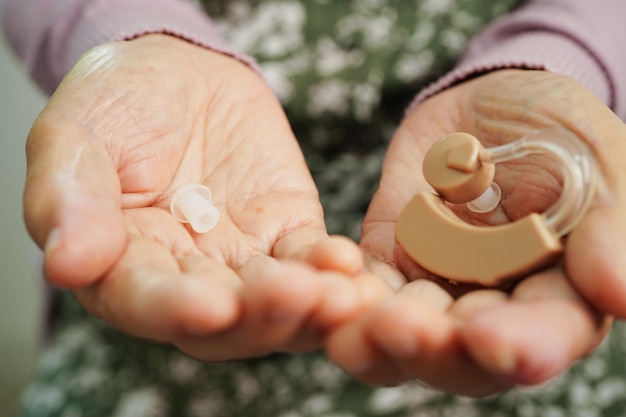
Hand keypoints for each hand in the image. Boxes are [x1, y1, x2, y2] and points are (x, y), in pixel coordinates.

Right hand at [23, 34, 384, 359]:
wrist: (178, 72)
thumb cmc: (116, 104)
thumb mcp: (75, 136)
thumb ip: (69, 199)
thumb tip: (69, 264)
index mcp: (122, 265)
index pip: (145, 302)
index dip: (175, 309)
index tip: (210, 306)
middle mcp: (184, 277)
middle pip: (223, 320)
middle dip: (260, 314)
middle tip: (294, 299)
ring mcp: (241, 259)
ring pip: (275, 302)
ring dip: (308, 304)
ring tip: (337, 295)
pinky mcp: (284, 232)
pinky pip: (310, 259)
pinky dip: (329, 266)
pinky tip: (347, 265)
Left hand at [327, 70, 624, 394]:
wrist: (489, 111)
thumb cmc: (559, 135)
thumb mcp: (601, 165)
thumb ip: (611, 228)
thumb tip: (621, 293)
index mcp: (554, 298)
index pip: (543, 336)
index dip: (522, 344)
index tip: (497, 341)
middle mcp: (490, 310)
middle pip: (461, 356)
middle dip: (434, 348)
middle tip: (407, 331)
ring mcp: (432, 291)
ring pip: (402, 335)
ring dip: (378, 335)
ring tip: (360, 325)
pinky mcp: (384, 265)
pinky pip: (359, 288)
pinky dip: (342, 292)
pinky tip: (327, 288)